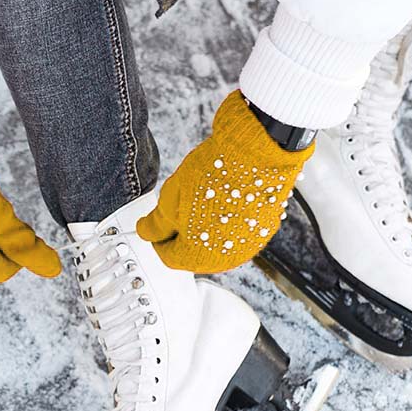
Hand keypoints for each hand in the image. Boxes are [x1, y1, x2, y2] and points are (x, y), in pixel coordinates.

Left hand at [136, 91, 313, 272]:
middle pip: (194, 253)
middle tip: (179, 206)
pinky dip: (228, 219)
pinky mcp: (264, 229)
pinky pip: (238, 231)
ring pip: (217, 242)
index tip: (158, 223)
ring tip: (202, 198)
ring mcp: (248, 245)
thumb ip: (156, 224)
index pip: (168, 256)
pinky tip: (223, 198)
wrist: (257, 152)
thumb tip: (146, 231)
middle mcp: (226, 258)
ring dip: (206, 226)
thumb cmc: (216, 174)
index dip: (159, 238)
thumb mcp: (170, 198)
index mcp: (198, 257)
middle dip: (183, 233)